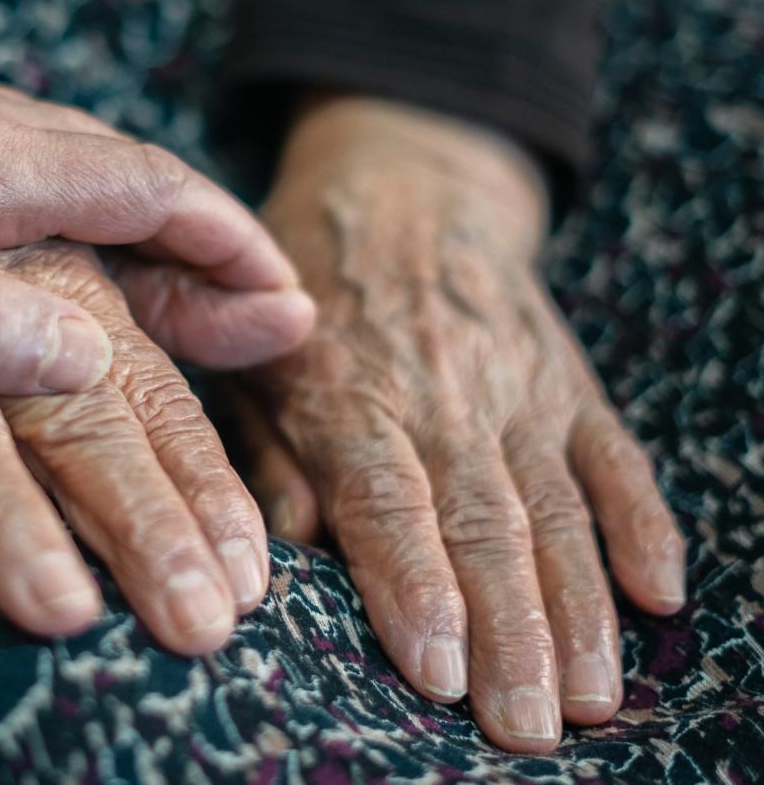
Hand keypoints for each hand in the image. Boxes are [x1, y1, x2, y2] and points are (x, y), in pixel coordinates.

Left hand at [0, 0, 303, 390]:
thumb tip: (94, 346)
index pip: (137, 186)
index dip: (223, 240)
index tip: (284, 294)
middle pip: (121, 167)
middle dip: (202, 237)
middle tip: (261, 312)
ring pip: (70, 159)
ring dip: (140, 222)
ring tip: (187, 295)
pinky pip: (15, 157)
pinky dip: (73, 207)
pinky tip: (69, 251)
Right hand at [0, 241, 275, 653]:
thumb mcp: (69, 268)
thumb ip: (169, 302)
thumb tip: (297, 313)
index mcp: (63, 282)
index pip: (152, 391)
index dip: (204, 481)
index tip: (250, 573)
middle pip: (77, 418)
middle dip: (142, 517)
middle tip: (195, 621)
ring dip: (7, 519)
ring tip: (62, 614)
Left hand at [239, 97, 684, 751]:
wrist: (405, 188)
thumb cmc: (308, 294)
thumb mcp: (253, 357)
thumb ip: (268, 450)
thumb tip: (290, 548)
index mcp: (353, 396)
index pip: (389, 501)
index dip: (414, 585)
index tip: (437, 670)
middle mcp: (443, 398)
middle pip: (484, 525)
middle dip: (509, 632)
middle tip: (525, 726)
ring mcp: (517, 389)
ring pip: (557, 508)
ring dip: (580, 607)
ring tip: (592, 696)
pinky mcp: (567, 381)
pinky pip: (614, 456)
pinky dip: (642, 522)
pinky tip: (661, 590)